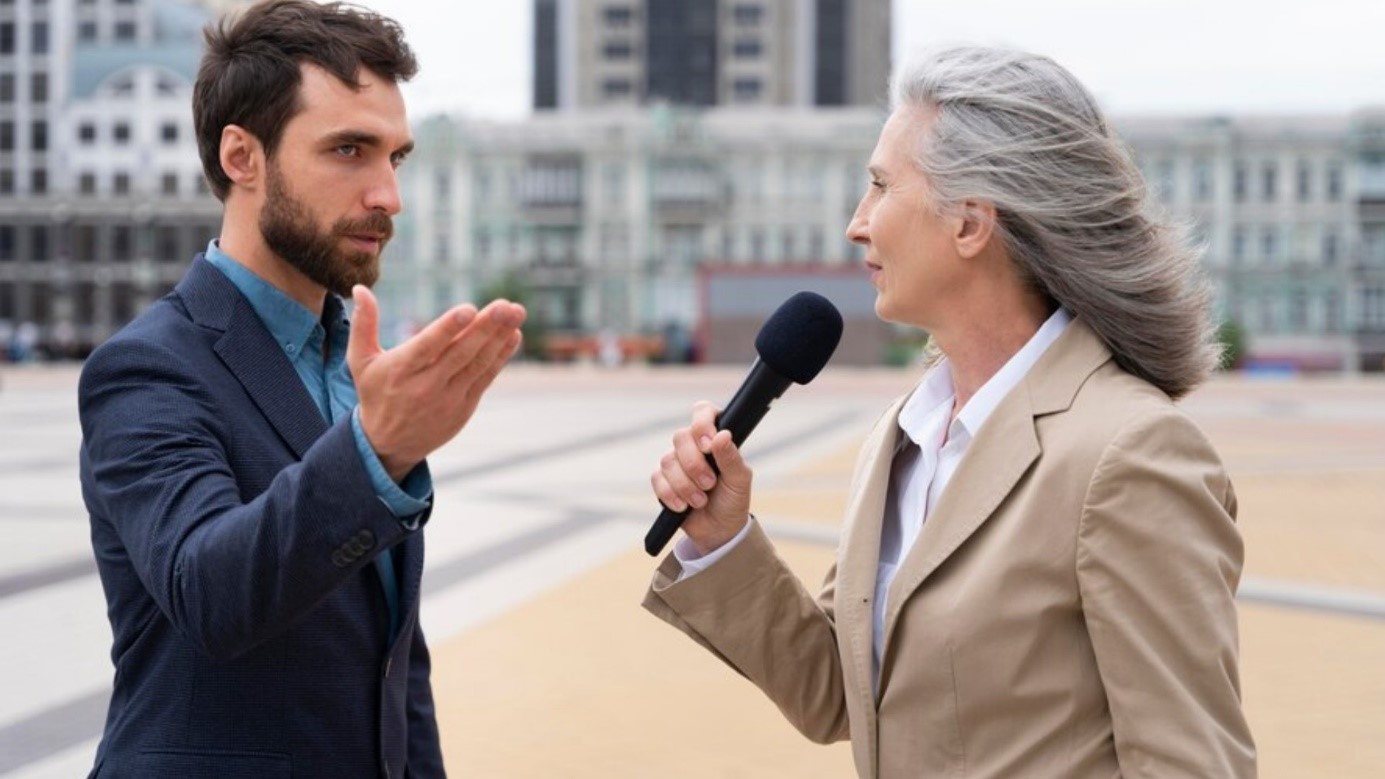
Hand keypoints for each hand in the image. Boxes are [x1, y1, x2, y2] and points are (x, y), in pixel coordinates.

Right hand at [348, 285, 525, 481]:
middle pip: (460, 353)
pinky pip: (485, 378)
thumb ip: (363, 325)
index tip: (469, 309)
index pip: (428, 346)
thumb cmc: (375, 393)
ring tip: (516, 313)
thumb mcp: (361, 361)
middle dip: (485, 328)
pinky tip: (513, 335)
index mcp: (401, 370)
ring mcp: (448, 398)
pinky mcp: (464, 407)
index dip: (449, 328)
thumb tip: (359, 288)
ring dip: (499, 338)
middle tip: (506, 305)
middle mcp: (426, 385)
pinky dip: (500, 357)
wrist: (389, 444)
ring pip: (477, 364)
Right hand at [651, 401, 752, 555]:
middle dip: (694, 465)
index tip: (708, 445)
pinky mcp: (663, 480)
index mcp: (714, 437)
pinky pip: (657, 479)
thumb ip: (732, 457)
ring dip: (685, 485)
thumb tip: (722, 435)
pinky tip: (684, 507)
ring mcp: (676, 461)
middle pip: (680, 437)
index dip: (702, 423)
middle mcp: (693, 445)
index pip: (703, 412)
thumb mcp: (739, 480)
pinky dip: (671, 495)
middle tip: (710, 484)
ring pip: (668, 461)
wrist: (718, 530)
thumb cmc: (733, 499)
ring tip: (700, 501)